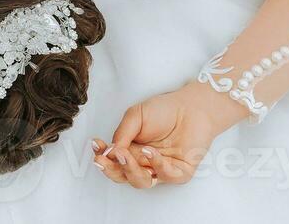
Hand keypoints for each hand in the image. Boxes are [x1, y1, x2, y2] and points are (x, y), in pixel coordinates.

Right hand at [91, 82, 239, 189]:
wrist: (192, 107)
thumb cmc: (164, 110)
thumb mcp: (136, 116)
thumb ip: (122, 133)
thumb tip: (110, 150)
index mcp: (131, 151)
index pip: (113, 161)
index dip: (102, 156)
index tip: (96, 145)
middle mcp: (144, 163)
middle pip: (123, 176)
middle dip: (111, 169)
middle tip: (104, 159)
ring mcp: (161, 169)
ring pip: (141, 181)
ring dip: (130, 170)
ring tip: (125, 154)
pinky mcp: (180, 172)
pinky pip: (166, 175)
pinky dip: (156, 164)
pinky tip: (149, 151)